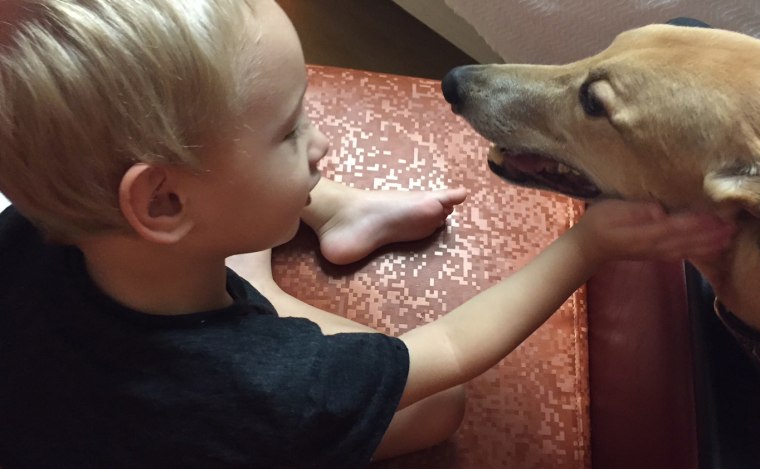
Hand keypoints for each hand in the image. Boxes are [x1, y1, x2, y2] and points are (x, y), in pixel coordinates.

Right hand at [573, 199, 734, 262]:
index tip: (716, 216)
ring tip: (729, 237)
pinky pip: (683, 254)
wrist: (587, 248)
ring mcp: (656, 253)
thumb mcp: (610, 210)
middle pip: (687, 240)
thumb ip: (634, 211)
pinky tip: (711, 249)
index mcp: (644, 232)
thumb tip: (658, 210)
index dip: (697, 222)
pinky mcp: (657, 255)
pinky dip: (699, 252)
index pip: (676, 226)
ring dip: (709, 244)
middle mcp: (654, 246)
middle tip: (733, 226)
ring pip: (688, 249)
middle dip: (711, 234)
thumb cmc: (596, 224)